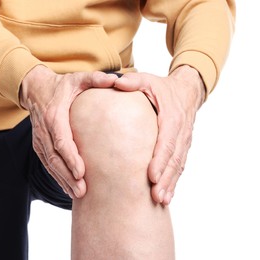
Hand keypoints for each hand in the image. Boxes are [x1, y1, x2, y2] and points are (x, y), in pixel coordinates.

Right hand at [20, 65, 117, 198]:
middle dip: (67, 176)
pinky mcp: (39, 145)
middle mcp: (44, 130)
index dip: (70, 158)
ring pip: (49, 164)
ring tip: (77, 194)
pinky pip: (47, 164)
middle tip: (82, 191)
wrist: (35, 89)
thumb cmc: (61, 86)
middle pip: (54, 158)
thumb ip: (95, 79)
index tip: (81, 173)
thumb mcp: (77, 79)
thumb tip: (115, 79)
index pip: (61, 141)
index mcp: (54, 115)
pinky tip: (68, 188)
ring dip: (62, 180)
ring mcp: (39, 139)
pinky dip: (56, 177)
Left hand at [114, 65, 204, 204]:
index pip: (167, 142)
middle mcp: (180, 132)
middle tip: (155, 195)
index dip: (160, 160)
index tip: (152, 176)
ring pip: (179, 165)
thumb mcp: (149, 80)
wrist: (187, 90)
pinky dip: (174, 181)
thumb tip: (116, 82)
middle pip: (174, 159)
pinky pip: (180, 166)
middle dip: (165, 179)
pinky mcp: (184, 146)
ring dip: (171, 184)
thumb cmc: (163, 88)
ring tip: (161, 200)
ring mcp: (184, 141)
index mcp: (171, 118)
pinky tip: (167, 195)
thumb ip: (133, 81)